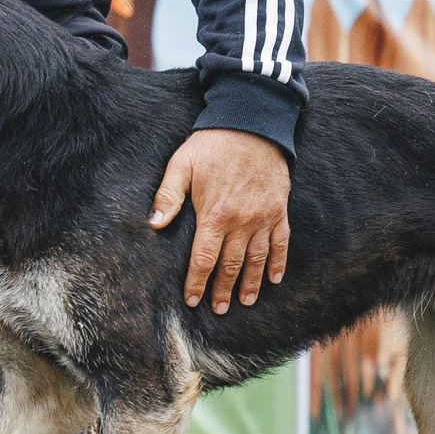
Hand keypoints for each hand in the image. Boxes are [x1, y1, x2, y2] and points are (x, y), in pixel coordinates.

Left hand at [150, 128, 291, 314]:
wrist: (252, 124)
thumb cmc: (212, 144)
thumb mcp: (182, 164)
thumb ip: (168, 196)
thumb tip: (154, 223)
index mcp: (215, 215)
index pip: (204, 259)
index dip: (198, 282)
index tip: (193, 300)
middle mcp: (241, 222)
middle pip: (230, 265)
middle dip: (223, 289)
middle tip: (218, 309)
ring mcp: (263, 217)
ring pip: (257, 259)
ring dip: (250, 282)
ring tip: (244, 301)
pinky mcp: (279, 210)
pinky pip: (281, 242)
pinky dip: (278, 262)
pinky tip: (274, 278)